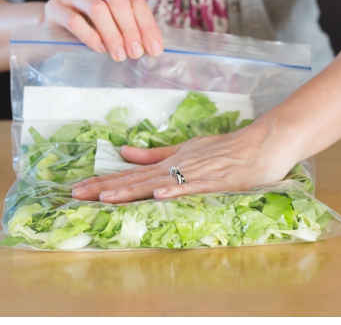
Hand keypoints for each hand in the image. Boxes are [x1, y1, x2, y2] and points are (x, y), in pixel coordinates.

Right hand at [44, 0, 163, 61]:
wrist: (57, 30)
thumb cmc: (92, 24)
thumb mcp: (116, 22)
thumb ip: (133, 27)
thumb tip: (153, 47)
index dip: (146, 25)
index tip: (154, 48)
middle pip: (117, 0)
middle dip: (130, 29)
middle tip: (136, 53)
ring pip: (97, 8)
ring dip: (112, 35)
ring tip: (119, 55)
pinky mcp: (53, 6)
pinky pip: (75, 20)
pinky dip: (91, 37)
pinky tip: (100, 49)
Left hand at [69, 123, 299, 202]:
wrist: (264, 141)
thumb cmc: (229, 148)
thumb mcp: (187, 148)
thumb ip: (155, 154)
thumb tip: (123, 152)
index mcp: (170, 161)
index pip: (131, 173)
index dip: (104, 181)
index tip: (77, 189)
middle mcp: (178, 166)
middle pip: (137, 179)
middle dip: (105, 187)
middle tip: (76, 196)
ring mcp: (197, 172)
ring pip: (158, 182)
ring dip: (132, 190)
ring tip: (106, 198)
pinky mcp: (217, 180)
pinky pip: (193, 186)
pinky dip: (176, 189)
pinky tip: (159, 194)